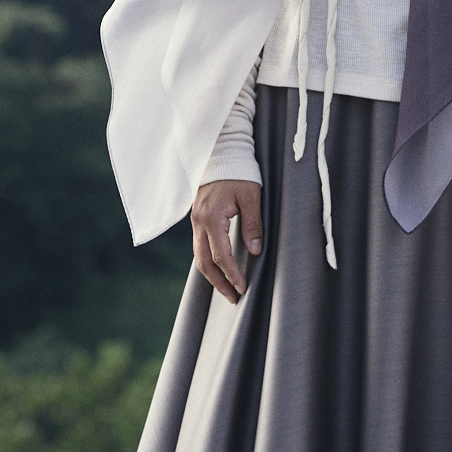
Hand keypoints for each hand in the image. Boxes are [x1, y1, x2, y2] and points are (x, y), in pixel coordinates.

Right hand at [191, 178, 262, 302]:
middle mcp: (199, 222)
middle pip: (204, 262)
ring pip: (199, 256)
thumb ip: (253, 223)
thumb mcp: (251, 196)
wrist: (222, 153)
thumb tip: (255, 250)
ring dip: (212, 275)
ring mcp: (195, 221)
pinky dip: (208, 262)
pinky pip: (199, 246)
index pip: (221, 256)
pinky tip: (219, 269)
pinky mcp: (197, 219)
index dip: (232, 274)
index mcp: (212, 218)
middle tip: (234, 298)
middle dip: (219, 283)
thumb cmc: (239, 172)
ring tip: (227, 289)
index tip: (243, 288)